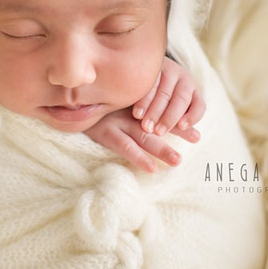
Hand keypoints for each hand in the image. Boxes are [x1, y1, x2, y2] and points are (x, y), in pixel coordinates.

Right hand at [83, 105, 200, 173]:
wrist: (70, 100)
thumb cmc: (96, 105)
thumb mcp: (117, 102)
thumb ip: (135, 108)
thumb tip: (155, 122)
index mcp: (135, 103)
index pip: (162, 111)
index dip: (179, 120)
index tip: (196, 131)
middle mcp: (129, 112)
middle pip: (159, 122)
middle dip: (178, 130)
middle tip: (197, 138)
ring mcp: (117, 122)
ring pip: (145, 137)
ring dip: (161, 149)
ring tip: (178, 161)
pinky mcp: (105, 133)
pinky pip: (124, 147)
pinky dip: (138, 157)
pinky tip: (151, 168)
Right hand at [131, 55, 205, 137]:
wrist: (144, 76)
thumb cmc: (161, 102)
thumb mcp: (172, 113)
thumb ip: (180, 126)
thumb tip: (197, 139)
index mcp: (194, 93)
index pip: (199, 105)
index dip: (192, 116)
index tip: (182, 126)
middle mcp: (184, 80)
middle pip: (181, 99)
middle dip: (169, 117)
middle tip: (158, 132)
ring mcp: (169, 70)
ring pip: (164, 92)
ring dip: (154, 111)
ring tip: (146, 126)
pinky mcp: (152, 67)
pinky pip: (149, 84)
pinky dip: (143, 100)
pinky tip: (137, 113)